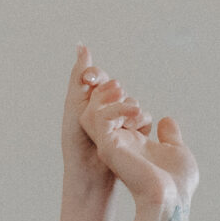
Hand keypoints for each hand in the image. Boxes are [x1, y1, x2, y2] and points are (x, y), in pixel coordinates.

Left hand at [63, 46, 141, 189]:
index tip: (89, 80)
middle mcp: (104, 109)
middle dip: (111, 93)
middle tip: (110, 96)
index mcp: (87, 101)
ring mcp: (121, 121)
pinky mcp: (136, 134)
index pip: (97, 77)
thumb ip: (79, 76)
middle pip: (116, 87)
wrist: (90, 175)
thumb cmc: (77, 142)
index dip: (95, 75)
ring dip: (125, 107)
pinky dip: (138, 120)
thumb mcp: (75, 105)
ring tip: (121, 119)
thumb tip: (81, 45)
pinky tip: (131, 127)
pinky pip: (144, 118)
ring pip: (131, 101)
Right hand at [86, 106, 196, 214]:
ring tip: (131, 100)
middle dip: (106, 95)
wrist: (174, 200)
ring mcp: (110, 147)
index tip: (136, 104)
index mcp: (131, 145)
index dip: (119, 102)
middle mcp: (117, 146)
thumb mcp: (176, 152)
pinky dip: (116, 109)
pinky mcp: (108, 148)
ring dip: (109, 99)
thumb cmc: (178, 185)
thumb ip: (169, 136)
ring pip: (92, 114)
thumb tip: (166, 120)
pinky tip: (136, 112)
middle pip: (97, 113)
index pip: (113, 116)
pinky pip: (100, 120)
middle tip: (123, 90)